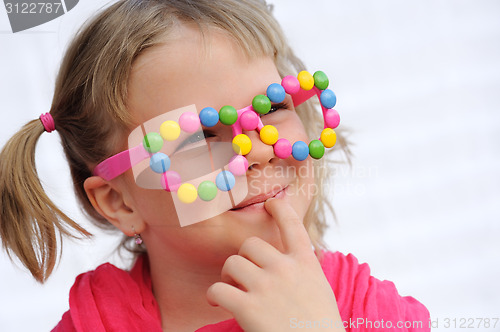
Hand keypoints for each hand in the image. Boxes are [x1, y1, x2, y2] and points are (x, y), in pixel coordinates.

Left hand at [206, 198, 344, 331]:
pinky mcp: (248, 307)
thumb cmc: (320, 327)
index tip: (271, 204)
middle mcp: (285, 268)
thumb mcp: (319, 289)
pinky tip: (219, 304)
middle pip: (250, 244)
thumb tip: (287, 260)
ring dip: (228, 276)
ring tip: (232, 290)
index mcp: (306, 263)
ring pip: (232, 263)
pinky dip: (214, 296)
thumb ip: (302, 270)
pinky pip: (218, 289)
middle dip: (244, 258)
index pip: (292, 224)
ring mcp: (266, 286)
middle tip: (243, 276)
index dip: (279, 209)